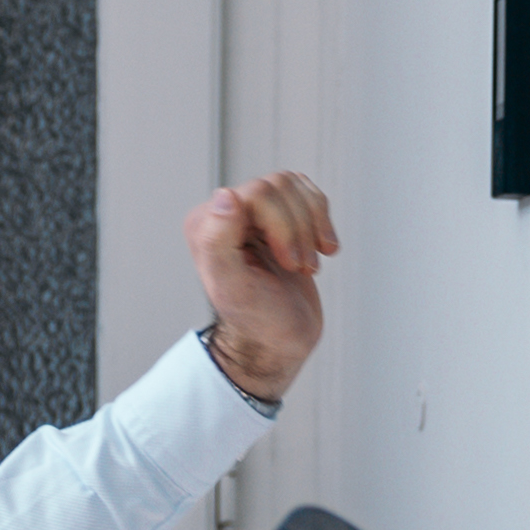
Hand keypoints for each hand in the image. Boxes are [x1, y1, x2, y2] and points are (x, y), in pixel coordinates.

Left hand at [185, 169, 336, 404]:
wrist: (278, 342)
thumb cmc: (255, 321)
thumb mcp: (233, 288)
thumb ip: (218, 242)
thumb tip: (226, 196)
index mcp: (207, 223)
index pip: (258, 193)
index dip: (283, 226)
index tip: (289, 263)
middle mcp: (227, 213)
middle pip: (280, 187)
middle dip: (299, 231)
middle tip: (300, 268)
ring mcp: (255, 214)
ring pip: (296, 188)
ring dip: (312, 228)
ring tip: (307, 265)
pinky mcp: (282, 219)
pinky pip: (308, 196)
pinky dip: (322, 222)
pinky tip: (322, 250)